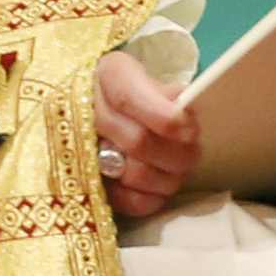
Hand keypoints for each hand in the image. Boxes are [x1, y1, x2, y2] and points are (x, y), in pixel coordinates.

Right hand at [93, 51, 197, 223]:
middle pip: (136, 141)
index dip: (164, 118)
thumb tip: (186, 108)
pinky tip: (160, 192)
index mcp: (107, 75)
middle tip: (194, 154)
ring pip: (132, 173)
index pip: (129, 99)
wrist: (96, 100)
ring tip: (180, 172)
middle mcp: (87, 110)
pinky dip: (148, 200)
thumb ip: (166, 93)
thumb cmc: (134, 88)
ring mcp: (81, 148)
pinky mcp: (86, 181)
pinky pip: (121, 199)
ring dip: (166, 178)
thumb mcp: (149, 76)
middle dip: (176, 154)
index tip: (191, 131)